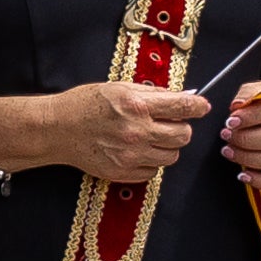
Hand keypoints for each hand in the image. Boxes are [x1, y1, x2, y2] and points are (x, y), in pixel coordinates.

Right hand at [35, 80, 206, 180]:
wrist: (58, 129)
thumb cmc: (86, 105)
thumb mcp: (119, 88)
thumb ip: (152, 93)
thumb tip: (182, 97)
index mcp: (137, 105)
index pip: (182, 108)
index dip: (198, 107)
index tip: (202, 107)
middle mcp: (137, 131)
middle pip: (183, 136)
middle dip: (181, 128)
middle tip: (170, 123)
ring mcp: (131, 155)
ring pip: (172, 156)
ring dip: (167, 146)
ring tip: (151, 137)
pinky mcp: (124, 172)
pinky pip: (154, 171)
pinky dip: (152, 161)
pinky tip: (138, 150)